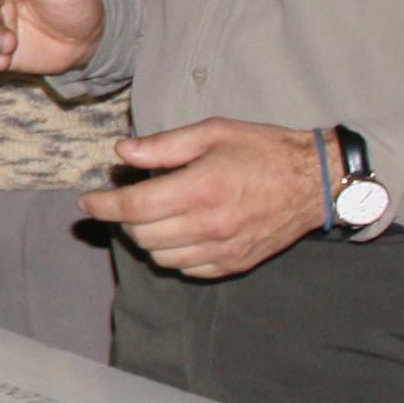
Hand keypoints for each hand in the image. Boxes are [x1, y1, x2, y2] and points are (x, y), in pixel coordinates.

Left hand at [81, 119, 328, 278]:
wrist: (315, 182)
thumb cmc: (263, 150)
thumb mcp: (213, 133)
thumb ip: (165, 146)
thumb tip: (123, 152)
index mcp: (200, 188)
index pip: (133, 207)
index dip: (103, 206)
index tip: (88, 202)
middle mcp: (209, 224)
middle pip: (141, 235)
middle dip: (125, 219)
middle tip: (130, 201)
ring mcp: (222, 249)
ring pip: (160, 257)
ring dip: (147, 239)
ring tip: (154, 216)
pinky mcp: (234, 263)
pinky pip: (186, 269)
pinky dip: (173, 254)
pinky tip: (179, 233)